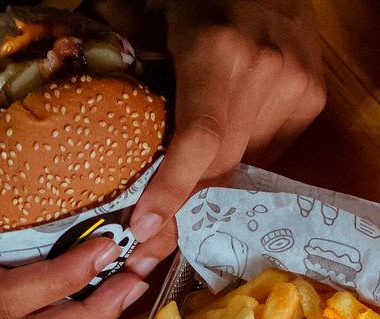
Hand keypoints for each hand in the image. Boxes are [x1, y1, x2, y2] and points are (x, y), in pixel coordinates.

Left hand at [128, 0, 325, 252]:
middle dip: (183, 203)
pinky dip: (239, 154)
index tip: (143, 227)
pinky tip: (223, 138)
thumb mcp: (148, 4)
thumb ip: (114, 38)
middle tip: (146, 236)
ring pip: (244, 162)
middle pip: (220, 164)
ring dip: (212, 176)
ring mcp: (295, 87)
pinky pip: (268, 149)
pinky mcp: (312, 98)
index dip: (172, 189)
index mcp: (215, 49)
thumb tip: (67, 76)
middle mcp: (263, 71)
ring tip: (184, 180)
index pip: (199, 138)